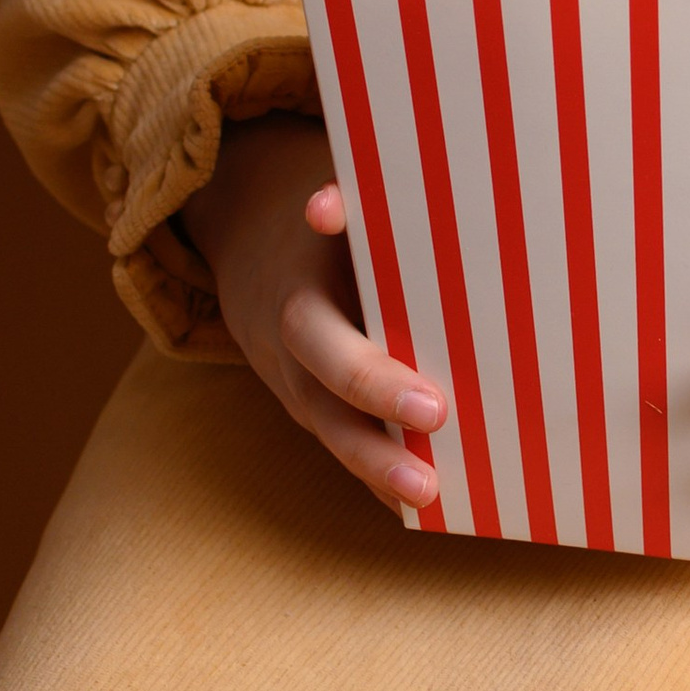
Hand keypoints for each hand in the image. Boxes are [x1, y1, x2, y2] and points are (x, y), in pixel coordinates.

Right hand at [180, 115, 446, 515]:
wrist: (251, 238)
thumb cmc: (329, 216)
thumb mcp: (337, 190)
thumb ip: (348, 197)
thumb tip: (327, 205)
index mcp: (300, 288)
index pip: (322, 326)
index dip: (365, 361)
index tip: (424, 398)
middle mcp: (290, 341)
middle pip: (323, 382)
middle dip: (375, 402)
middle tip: (438, 419)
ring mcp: (294, 378)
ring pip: (327, 426)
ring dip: (373, 463)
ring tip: (427, 492)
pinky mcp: (308, 403)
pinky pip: (339, 441)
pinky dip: (372, 473)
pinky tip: (421, 500)